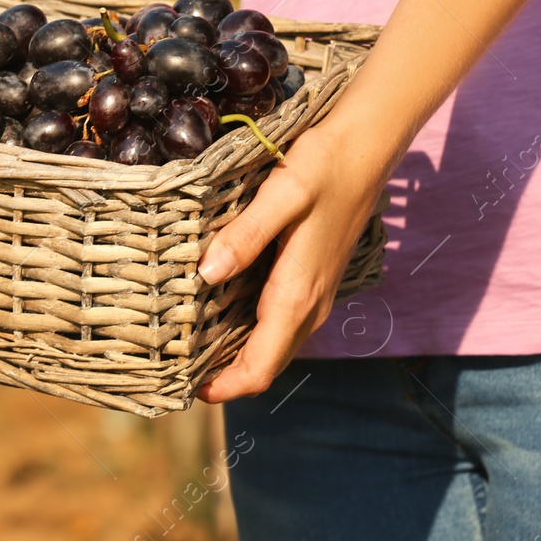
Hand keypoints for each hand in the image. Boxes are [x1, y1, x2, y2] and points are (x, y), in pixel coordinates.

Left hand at [194, 120, 387, 402]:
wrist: (366, 148)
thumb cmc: (323, 166)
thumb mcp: (281, 194)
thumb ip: (246, 236)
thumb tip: (208, 275)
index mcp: (298, 293)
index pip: (261, 366)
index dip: (225, 388)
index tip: (187, 392)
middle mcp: (310, 305)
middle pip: (266, 365)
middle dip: (225, 379)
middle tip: (174, 374)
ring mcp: (315, 294)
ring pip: (273, 347)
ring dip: (236, 358)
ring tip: (188, 352)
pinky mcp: (312, 280)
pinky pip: (279, 324)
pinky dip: (250, 335)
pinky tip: (218, 317)